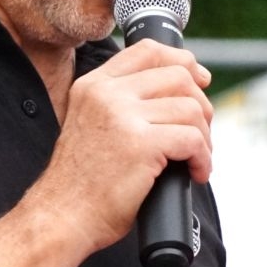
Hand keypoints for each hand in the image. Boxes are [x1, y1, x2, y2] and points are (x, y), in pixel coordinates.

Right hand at [29, 40, 214, 252]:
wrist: (61, 216)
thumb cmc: (83, 182)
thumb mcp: (93, 124)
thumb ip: (123, 103)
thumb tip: (180, 91)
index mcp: (94, 85)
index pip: (148, 51)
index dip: (183, 61)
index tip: (200, 80)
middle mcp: (107, 94)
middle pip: (178, 76)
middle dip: (201, 105)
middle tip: (200, 135)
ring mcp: (123, 116)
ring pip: (191, 108)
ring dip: (204, 136)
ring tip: (196, 158)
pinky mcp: (141, 144)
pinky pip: (193, 139)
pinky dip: (203, 158)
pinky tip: (195, 173)